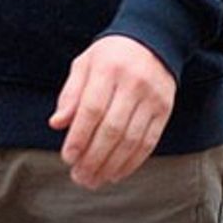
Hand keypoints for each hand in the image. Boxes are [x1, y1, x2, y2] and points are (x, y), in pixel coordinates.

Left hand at [49, 36, 176, 189]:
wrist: (153, 42)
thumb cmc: (111, 57)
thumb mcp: (85, 65)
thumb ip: (70, 94)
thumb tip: (57, 123)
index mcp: (108, 69)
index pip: (92, 109)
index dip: (79, 136)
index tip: (68, 157)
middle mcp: (133, 84)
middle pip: (112, 128)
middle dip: (94, 158)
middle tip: (79, 177)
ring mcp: (152, 98)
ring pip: (131, 139)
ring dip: (111, 165)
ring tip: (94, 180)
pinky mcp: (164, 110)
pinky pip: (149, 141)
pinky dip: (132, 162)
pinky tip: (116, 173)